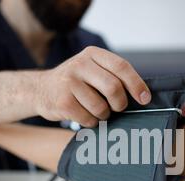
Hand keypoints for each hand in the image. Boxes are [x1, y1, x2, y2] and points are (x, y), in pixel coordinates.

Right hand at [37, 46, 151, 127]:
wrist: (39, 90)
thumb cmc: (75, 83)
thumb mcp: (92, 70)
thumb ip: (112, 76)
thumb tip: (142, 96)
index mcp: (92, 54)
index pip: (121, 67)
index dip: (137, 84)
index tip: (145, 99)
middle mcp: (80, 64)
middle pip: (113, 88)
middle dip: (120, 103)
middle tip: (118, 108)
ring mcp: (69, 83)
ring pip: (101, 107)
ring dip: (103, 115)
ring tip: (95, 111)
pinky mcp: (62, 102)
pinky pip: (88, 119)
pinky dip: (90, 122)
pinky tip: (83, 115)